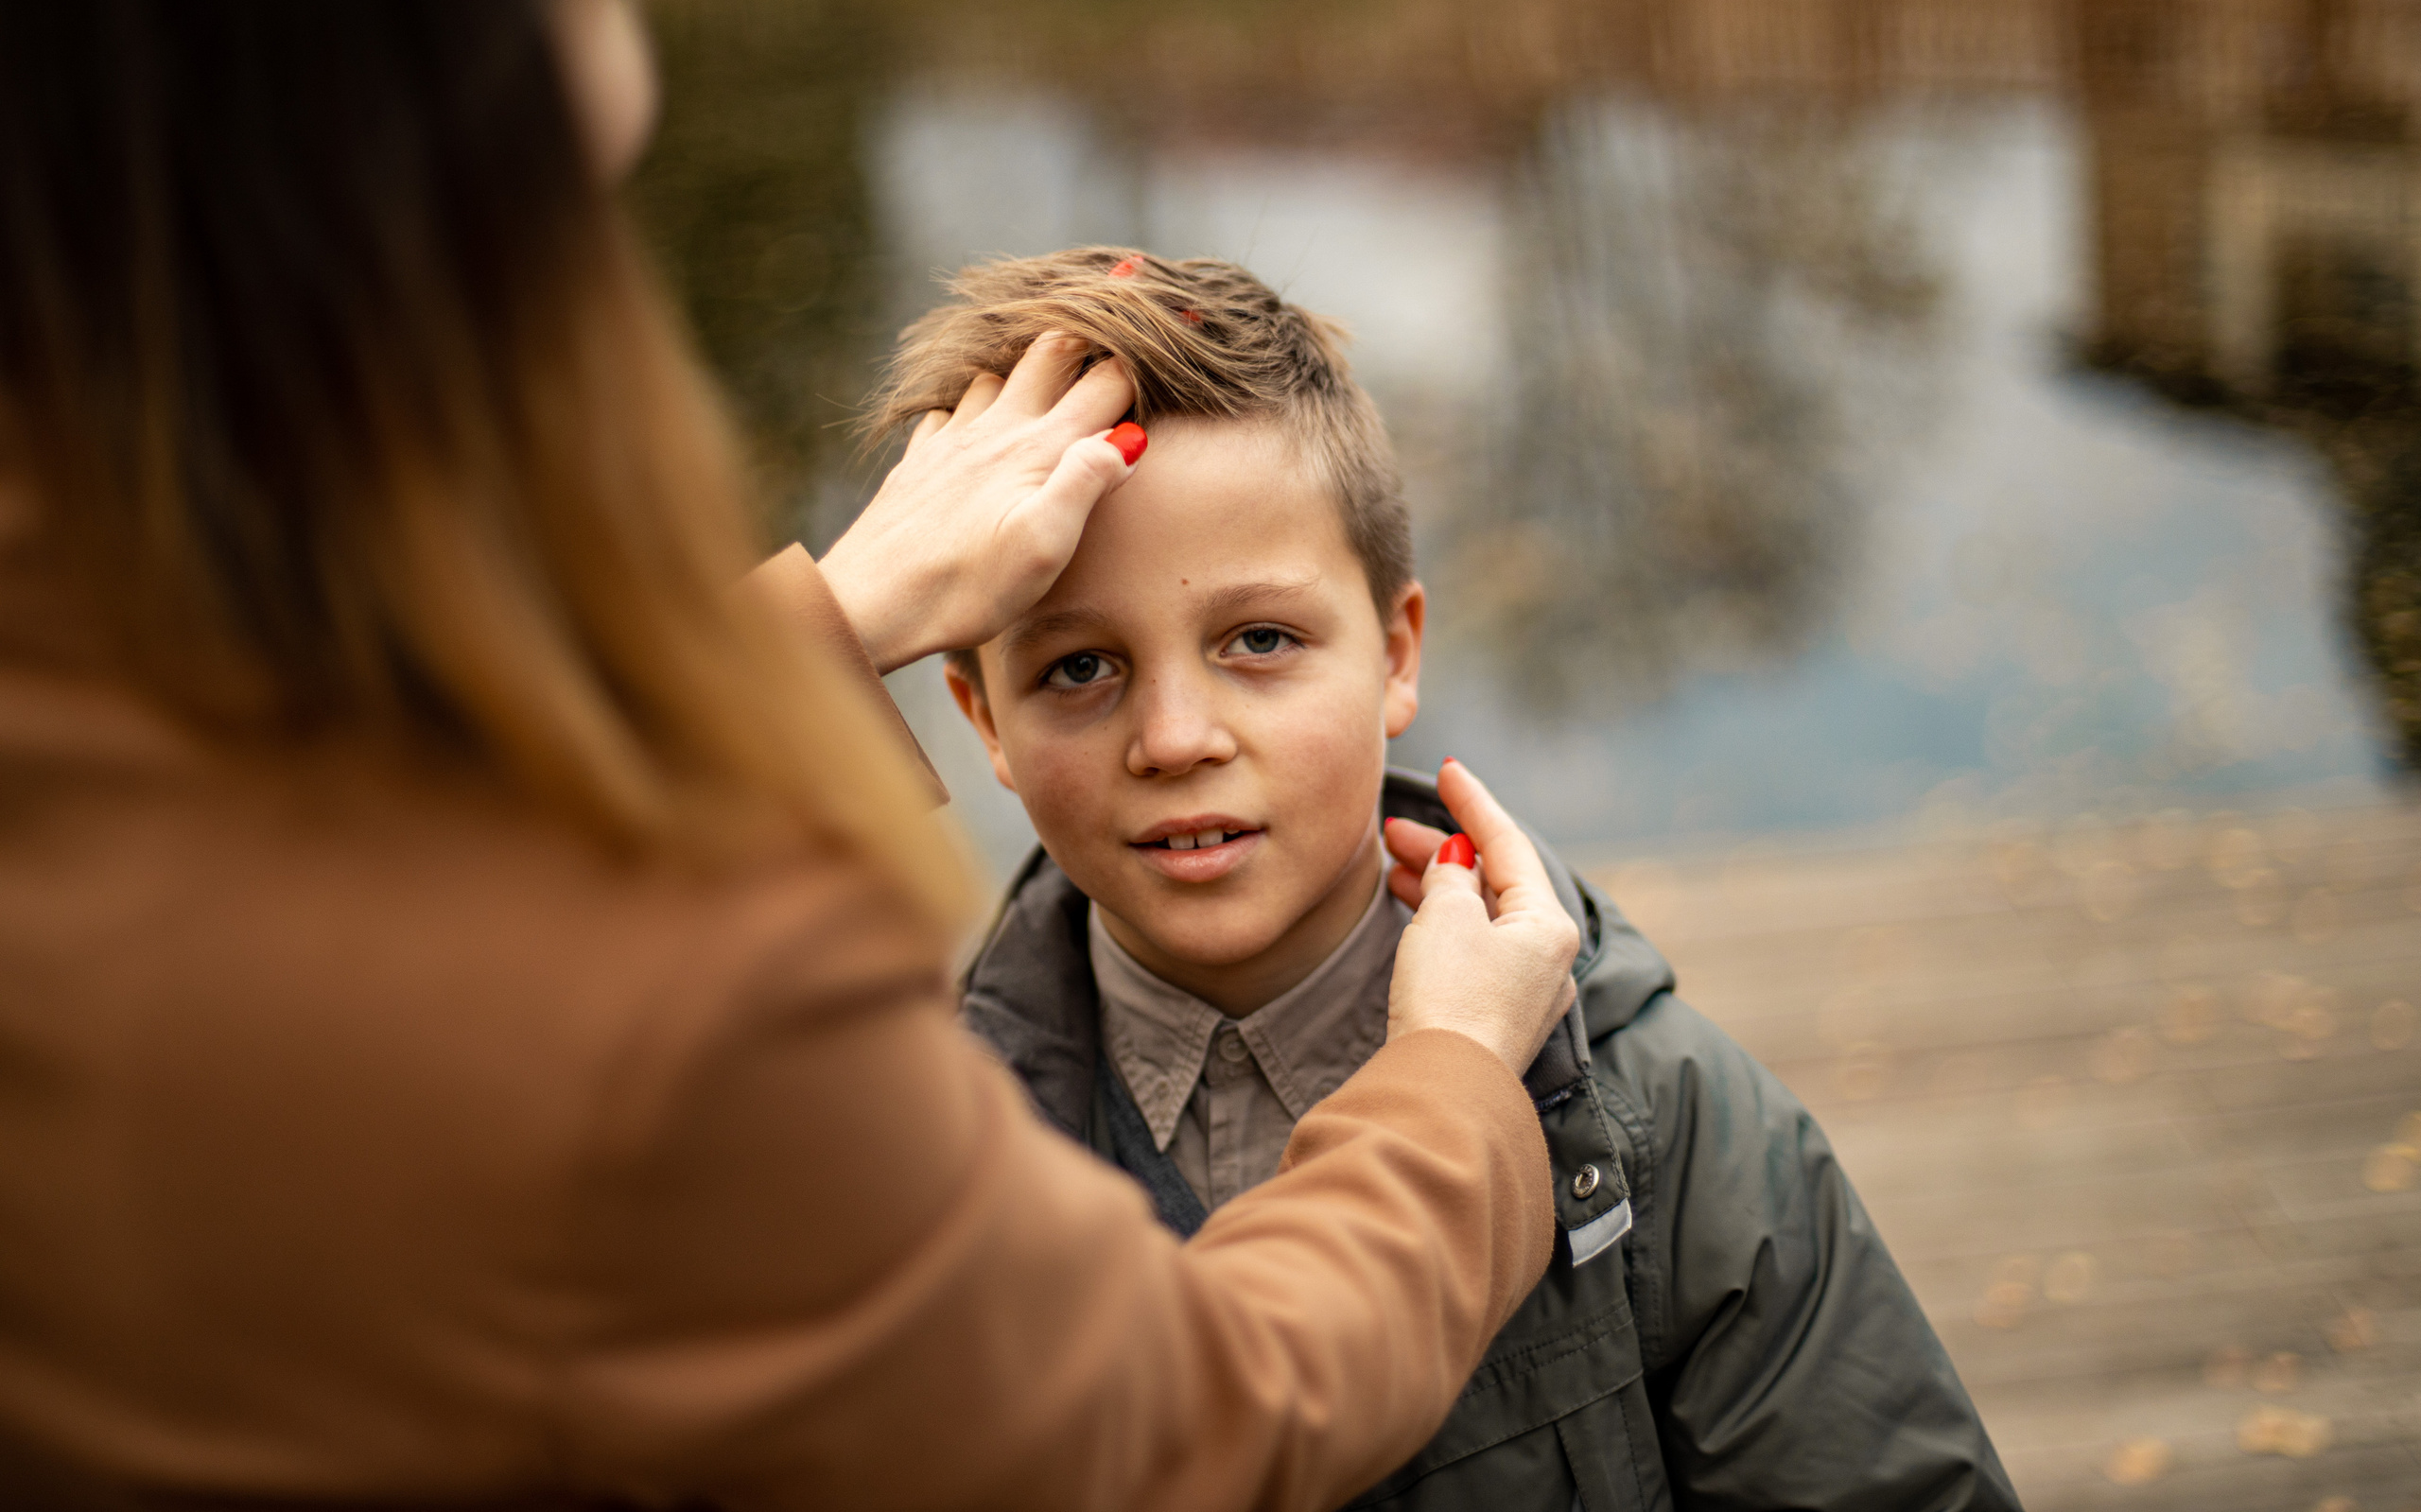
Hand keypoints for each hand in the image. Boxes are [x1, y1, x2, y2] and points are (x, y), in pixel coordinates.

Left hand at [818, 335, 1139, 673]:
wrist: (871, 602)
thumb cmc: (963, 587)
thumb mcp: (1042, 547)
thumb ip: (1086, 483)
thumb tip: (1127, 438)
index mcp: (1039, 449)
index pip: (1106, 383)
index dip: (1145, 359)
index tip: (1180, 328)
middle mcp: (998, 430)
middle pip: (1051, 352)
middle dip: (1089, 332)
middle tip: (1117, 313)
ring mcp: (955, 440)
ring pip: (999, 372)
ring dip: (1028, 360)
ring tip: (1051, 359)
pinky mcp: (922, 460)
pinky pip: (949, 409)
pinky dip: (971, 400)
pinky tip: (971, 415)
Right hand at [1384, 761, 1580, 1075]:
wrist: (1442, 1089)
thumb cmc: (1450, 998)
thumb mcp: (1446, 918)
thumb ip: (1450, 878)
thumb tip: (1455, 865)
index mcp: (1547, 924)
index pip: (1509, 844)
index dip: (1473, 803)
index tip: (1446, 771)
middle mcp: (1547, 957)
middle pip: (1496, 882)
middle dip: (1445, 851)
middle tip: (1394, 830)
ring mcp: (1524, 992)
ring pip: (1482, 918)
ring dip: (1439, 888)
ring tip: (1393, 867)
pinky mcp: (1495, 1018)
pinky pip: (1473, 951)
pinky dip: (1443, 925)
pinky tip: (1414, 915)